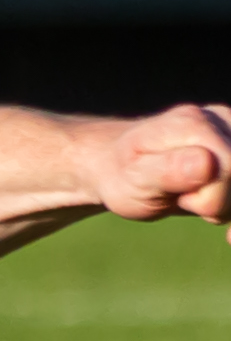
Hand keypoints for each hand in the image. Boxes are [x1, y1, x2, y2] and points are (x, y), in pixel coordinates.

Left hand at [88, 104, 230, 229]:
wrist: (121, 167)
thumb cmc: (125, 176)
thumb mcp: (136, 180)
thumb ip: (170, 171)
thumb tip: (207, 164)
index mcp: (192, 124)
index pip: (229, 169)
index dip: (210, 199)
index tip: (182, 199)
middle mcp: (219, 118)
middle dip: (220, 203)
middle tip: (185, 199)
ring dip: (227, 204)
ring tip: (194, 197)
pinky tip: (222, 222)